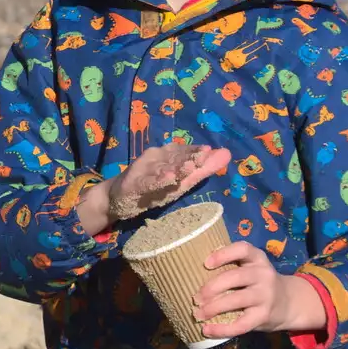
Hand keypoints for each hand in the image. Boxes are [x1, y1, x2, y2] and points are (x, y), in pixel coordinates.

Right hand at [77, 143, 230, 235]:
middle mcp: (156, 158)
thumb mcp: (181, 180)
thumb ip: (203, 168)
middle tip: (204, 154)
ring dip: (175, 166)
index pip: (185, 151)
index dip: (196, 151)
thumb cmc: (155, 186)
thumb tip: (227, 154)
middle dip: (189, 156)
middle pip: (175, 157)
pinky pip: (147, 182)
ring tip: (188, 166)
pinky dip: (157, 180)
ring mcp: (144, 170)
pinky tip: (167, 179)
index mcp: (169, 155)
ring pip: (162, 168)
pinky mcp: (133, 183)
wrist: (119, 197)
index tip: (209, 151)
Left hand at [193, 242, 326, 338]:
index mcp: (257, 259)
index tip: (206, 263)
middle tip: (196, 298)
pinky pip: (241, 324)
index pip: (243, 249)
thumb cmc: (259, 284)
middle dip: (211, 287)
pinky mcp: (264, 316)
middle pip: (235, 277)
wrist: (290, 303)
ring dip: (213, 308)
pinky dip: (222, 329)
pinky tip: (207, 330)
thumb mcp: (252, 269)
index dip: (224, 254)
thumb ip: (232, 268)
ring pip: (236, 300)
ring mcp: (265, 295)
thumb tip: (193, 277)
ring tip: (198, 314)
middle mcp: (263, 274)